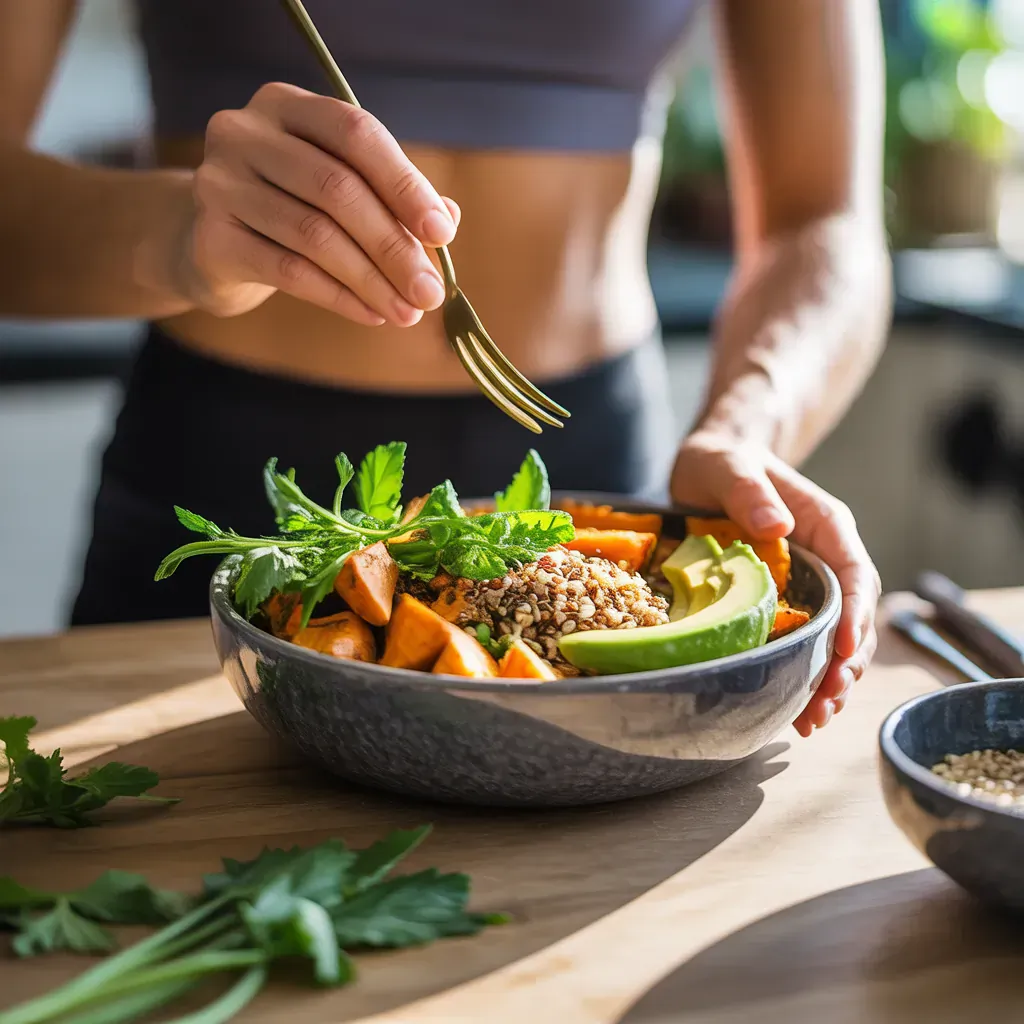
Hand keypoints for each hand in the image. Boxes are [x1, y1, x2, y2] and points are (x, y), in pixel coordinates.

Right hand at [171, 83, 460, 324]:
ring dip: (371, 280)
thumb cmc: (293, 209)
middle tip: (430, 292)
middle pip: (337, 189)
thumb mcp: (342, 191)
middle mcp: (244, 132)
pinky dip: (339, 297)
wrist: (214, 245)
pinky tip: (371, 314)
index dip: (404, 184)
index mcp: (286, 106)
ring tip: (408, 311)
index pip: (355, 134)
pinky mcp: (211, 237)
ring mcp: (219, 183)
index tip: (442, 233)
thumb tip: (446, 220)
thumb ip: (392, 197)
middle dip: (393, 246)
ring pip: (314, 235)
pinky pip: (288, 271)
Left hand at [670, 431, 880, 735]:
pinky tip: (793, 708)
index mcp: (826, 525)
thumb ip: (750, 489)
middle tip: (823, 705)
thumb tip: (779, 525)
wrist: (715, 462)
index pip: (855, 573)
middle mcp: (827, 557)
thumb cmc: (724, 460)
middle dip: (844, 664)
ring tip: (812, 721)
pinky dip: (803, 673)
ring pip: (834, 637)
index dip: (855, 615)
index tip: (845, 651)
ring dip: (828, 679)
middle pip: (852, 616)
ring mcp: (810, 581)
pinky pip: (805, 639)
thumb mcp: (728, 466)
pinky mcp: (787, 599)